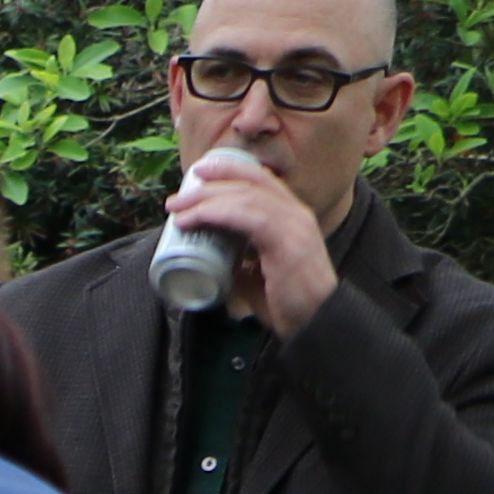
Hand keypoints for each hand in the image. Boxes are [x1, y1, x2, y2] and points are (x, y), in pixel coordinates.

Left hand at [169, 154, 334, 328]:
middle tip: (176, 198)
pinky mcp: (289, 242)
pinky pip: (252, 217)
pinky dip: (220, 214)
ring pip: (247, 196)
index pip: (260, 180)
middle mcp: (295, 213)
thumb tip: (215, 262)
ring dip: (208, 199)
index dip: (228, 171)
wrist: (317, 322)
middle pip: (250, 183)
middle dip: (210, 184)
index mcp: (290, 216)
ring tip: (179, 209)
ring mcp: (295, 225)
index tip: (197, 175)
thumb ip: (242, 263)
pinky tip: (198, 218)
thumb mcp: (259, 275)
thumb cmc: (289, 303)